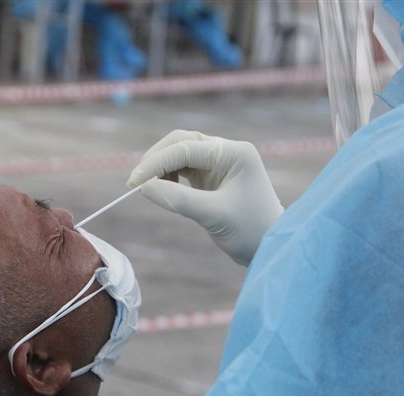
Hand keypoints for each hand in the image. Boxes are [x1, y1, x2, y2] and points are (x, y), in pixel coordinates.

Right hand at [127, 130, 282, 264]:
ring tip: (148, 187)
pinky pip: (183, 167)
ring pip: (180, 153)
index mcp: (233, 153)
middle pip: (181, 142)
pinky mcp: (212, 176)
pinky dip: (168, 175)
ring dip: (161, 167)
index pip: (185, 148)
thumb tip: (144, 187)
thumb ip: (178, 199)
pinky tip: (162, 189)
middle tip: (135, 182)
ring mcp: (219, 162)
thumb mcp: (213, 215)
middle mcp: (226, 151)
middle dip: (156, 159)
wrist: (269, 246)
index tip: (134, 183)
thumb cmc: (249, 231)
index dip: (156, 163)